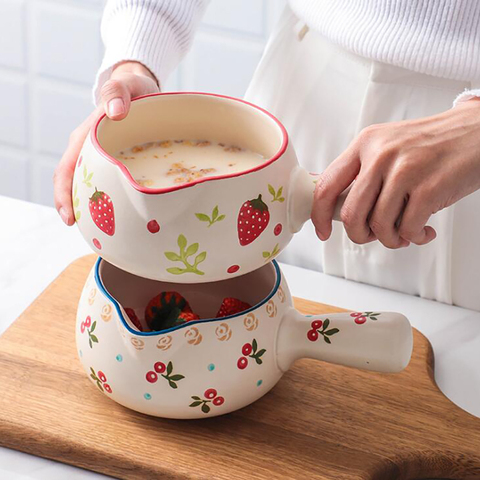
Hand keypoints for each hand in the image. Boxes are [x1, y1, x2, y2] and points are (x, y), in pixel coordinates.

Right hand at [53, 61, 159, 224]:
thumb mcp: (128, 86)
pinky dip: (106, 200)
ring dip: (90, 208)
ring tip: (102, 231)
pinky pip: (104, 183)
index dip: (64, 195)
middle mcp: (87, 150)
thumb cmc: (133, 89)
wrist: (140, 88)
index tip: (69, 218)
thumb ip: (119, 93)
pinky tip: (117, 215)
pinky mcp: (112, 161)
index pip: (66, 170)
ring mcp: (99, 157)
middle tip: (88, 233)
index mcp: (85, 137)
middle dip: (75, 209)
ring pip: (87, 186)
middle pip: (73, 184)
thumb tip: (114, 113)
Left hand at [312, 98, 479, 248]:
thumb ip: (363, 173)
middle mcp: (381, 155)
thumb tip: (338, 208)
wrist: (478, 132)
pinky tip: (423, 230)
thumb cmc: (432, 145)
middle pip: (350, 213)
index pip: (327, 185)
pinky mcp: (428, 188)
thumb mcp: (388, 146)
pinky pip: (407, 230)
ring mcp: (404, 171)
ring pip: (378, 225)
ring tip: (404, 232)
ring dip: (390, 239)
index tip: (323, 231)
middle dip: (359, 235)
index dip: (319, 214)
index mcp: (365, 143)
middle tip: (371, 236)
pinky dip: (414, 237)